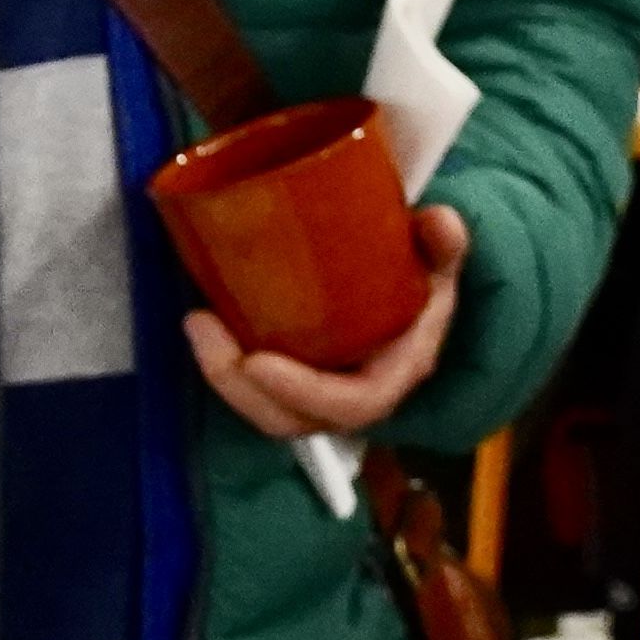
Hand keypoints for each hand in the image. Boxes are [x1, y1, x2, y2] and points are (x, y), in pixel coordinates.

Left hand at [184, 202, 470, 441]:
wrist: (409, 295)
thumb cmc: (420, 281)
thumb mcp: (437, 261)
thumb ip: (443, 243)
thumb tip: (438, 220)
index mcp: (393, 373)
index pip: (354, 404)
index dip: (304, 392)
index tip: (257, 361)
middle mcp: (353, 395)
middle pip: (292, 419)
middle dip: (238, 386)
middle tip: (202, 327)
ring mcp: (317, 394)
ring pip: (264, 409)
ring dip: (222, 374)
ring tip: (197, 321)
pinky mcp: (289, 381)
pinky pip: (253, 391)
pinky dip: (224, 365)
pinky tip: (204, 324)